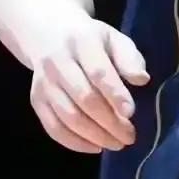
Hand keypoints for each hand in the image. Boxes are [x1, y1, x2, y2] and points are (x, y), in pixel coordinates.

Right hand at [28, 12, 150, 153]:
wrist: (49, 32)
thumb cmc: (91, 39)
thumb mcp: (114, 38)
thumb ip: (129, 58)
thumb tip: (142, 79)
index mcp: (82, 41)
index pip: (98, 71)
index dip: (115, 94)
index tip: (131, 113)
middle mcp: (58, 61)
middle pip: (83, 98)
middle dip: (109, 122)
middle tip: (129, 136)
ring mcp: (44, 82)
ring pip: (68, 116)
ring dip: (94, 135)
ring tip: (116, 143)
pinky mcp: (36, 100)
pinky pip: (53, 128)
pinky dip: (75, 142)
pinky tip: (95, 146)